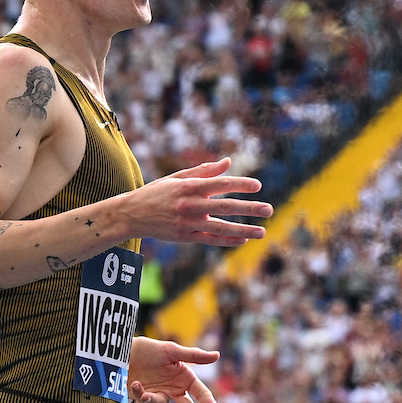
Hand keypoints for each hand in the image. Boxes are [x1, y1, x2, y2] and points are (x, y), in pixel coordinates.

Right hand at [120, 159, 270, 246]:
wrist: (133, 215)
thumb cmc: (158, 193)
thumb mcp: (178, 178)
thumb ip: (204, 171)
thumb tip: (228, 162)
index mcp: (190, 187)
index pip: (220, 184)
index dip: (240, 184)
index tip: (257, 186)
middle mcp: (191, 205)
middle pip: (225, 207)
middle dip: (249, 208)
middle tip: (269, 209)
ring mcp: (189, 223)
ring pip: (221, 227)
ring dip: (244, 230)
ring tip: (262, 231)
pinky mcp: (186, 237)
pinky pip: (211, 239)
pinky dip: (228, 240)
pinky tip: (243, 239)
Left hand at [129, 338, 221, 402]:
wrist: (124, 353)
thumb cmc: (150, 350)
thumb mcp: (172, 351)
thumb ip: (193, 355)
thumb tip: (217, 355)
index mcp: (185, 378)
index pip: (201, 393)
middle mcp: (175, 389)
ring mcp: (160, 395)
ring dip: (153, 400)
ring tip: (143, 393)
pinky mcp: (145, 398)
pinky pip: (145, 402)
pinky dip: (139, 394)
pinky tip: (135, 383)